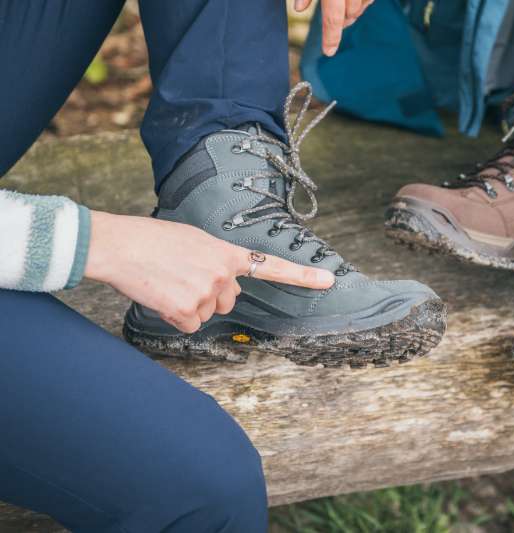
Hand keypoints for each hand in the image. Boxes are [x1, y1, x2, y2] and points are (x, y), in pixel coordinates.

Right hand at [85, 211, 334, 333]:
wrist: (121, 246)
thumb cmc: (152, 239)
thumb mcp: (194, 240)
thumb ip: (216, 260)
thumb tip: (224, 282)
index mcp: (226, 253)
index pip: (271, 266)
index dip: (302, 276)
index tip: (328, 280)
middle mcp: (223, 275)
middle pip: (229, 301)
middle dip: (209, 296)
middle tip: (182, 277)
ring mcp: (206, 294)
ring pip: (206, 314)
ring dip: (187, 306)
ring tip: (167, 282)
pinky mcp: (186, 311)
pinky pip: (189, 325)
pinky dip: (174, 317)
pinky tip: (161, 296)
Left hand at [294, 0, 373, 55]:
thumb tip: (298, 9)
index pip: (332, 19)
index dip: (330, 38)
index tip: (328, 52)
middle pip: (349, 15)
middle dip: (342, 20)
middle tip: (336, 18)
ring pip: (359, 9)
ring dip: (351, 11)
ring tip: (343, 5)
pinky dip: (361, 2)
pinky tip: (353, 0)